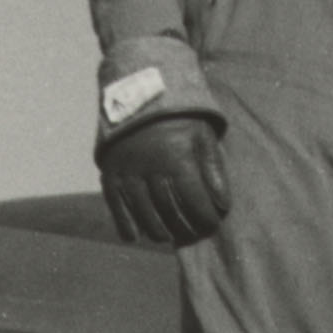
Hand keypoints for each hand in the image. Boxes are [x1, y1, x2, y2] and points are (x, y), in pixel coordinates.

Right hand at [101, 116, 230, 246]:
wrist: (138, 95)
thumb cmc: (179, 119)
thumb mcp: (203, 135)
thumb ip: (214, 169)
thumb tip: (223, 204)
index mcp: (176, 156)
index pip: (194, 198)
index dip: (205, 217)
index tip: (212, 226)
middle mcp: (149, 166)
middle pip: (168, 208)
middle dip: (183, 226)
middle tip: (192, 235)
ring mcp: (126, 171)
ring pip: (142, 210)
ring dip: (156, 229)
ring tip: (167, 237)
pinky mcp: (109, 172)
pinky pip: (115, 204)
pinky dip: (124, 224)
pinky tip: (134, 237)